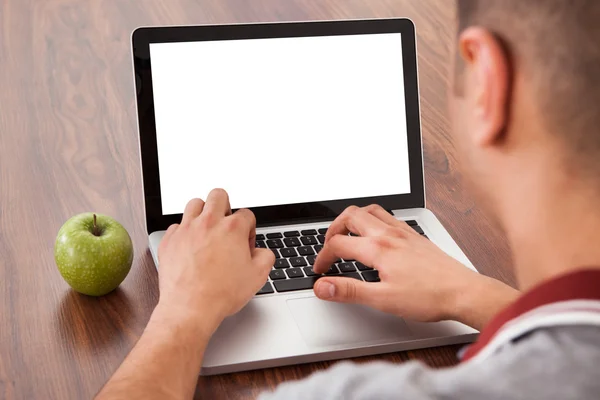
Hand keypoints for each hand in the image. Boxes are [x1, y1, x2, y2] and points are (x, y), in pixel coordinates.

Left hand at [156, 189, 273, 328]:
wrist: (190, 308)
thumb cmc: (221, 293)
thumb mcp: (258, 276)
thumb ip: (265, 256)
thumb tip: (261, 252)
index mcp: (232, 229)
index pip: (246, 214)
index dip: (249, 229)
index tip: (244, 244)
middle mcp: (209, 223)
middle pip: (218, 195)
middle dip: (226, 207)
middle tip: (225, 225)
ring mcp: (187, 230)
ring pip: (194, 203)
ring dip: (203, 213)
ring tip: (206, 229)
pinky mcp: (170, 240)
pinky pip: (177, 226)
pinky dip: (184, 232)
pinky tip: (190, 246)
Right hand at [313, 205, 516, 327]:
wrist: (464, 292)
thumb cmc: (429, 297)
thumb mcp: (383, 299)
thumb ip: (349, 291)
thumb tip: (322, 286)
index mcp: (378, 248)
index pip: (338, 244)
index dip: (322, 257)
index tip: (320, 271)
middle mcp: (389, 234)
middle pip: (350, 216)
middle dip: (333, 229)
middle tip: (328, 246)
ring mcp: (403, 232)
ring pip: (370, 210)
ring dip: (352, 219)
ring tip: (347, 234)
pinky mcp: (415, 235)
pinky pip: (388, 216)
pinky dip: (373, 219)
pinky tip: (376, 234)